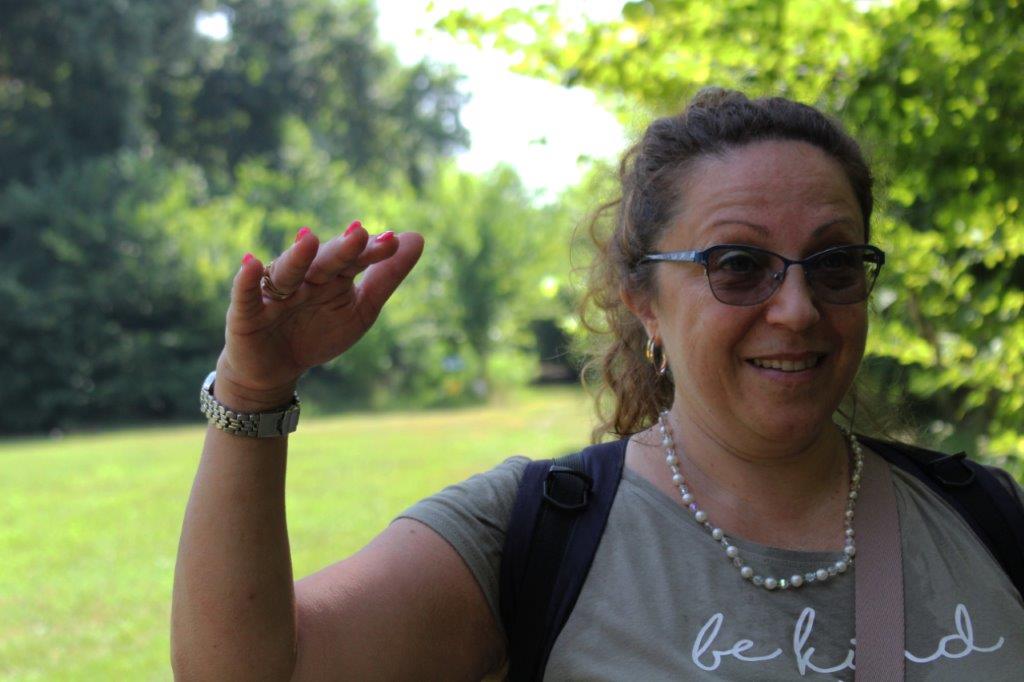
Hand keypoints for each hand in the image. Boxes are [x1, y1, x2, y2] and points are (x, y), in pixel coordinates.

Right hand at [215, 222, 423, 410]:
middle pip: (323, 262)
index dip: (371, 252)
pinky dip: (246, 280)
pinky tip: (251, 263)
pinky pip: (246, 294)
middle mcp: (304, 278)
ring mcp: (275, 293)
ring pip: (287, 272)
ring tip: (309, 239)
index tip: (393, 241)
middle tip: (359, 233)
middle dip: (341, 250)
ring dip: (297, 256)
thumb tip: (417, 236)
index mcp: (332, 276)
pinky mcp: (245, 312)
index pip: (353, 260)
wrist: (276, 371)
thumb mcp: (360, 309)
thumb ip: (386, 278)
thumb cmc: (319, 333)